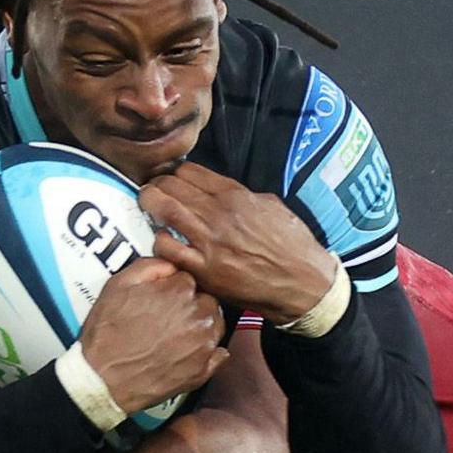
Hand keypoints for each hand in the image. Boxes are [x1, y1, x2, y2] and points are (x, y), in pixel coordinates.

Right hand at [76, 259, 229, 413]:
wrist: (103, 379)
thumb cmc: (107, 335)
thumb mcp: (117, 285)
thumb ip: (149, 266)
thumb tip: (170, 265)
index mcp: (179, 291)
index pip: (189, 279)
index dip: (175, 288)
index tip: (164, 298)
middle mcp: (197, 315)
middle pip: (207, 301)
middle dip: (192, 305)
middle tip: (169, 317)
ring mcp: (203, 344)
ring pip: (214, 325)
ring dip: (201, 326)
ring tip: (176, 335)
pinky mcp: (203, 370)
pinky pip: (219, 354)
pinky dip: (208, 352)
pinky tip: (188, 353)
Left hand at [139, 162, 338, 323]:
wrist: (303, 282)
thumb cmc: (291, 245)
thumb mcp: (270, 206)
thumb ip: (241, 195)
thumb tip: (217, 191)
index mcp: (235, 194)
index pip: (188, 171)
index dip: (174, 174)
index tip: (171, 181)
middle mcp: (219, 213)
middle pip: (170, 185)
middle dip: (156, 186)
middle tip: (153, 194)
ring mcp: (209, 241)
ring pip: (163, 209)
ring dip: (151, 206)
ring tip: (149, 211)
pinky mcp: (204, 269)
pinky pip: (166, 247)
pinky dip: (158, 241)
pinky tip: (164, 242)